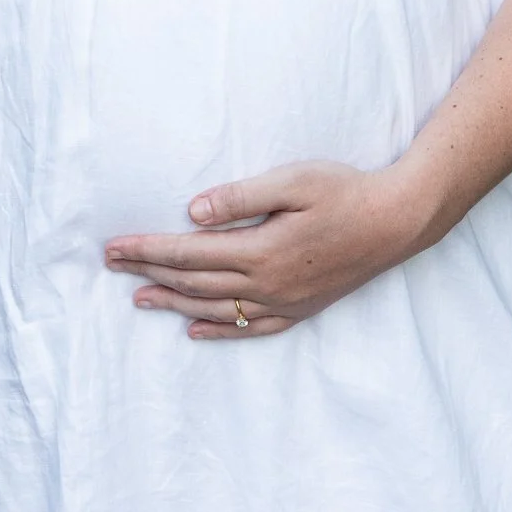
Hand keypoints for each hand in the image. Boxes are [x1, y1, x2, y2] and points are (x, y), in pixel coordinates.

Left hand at [104, 161, 435, 338]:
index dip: (147, 250)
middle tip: (113, 265)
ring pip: (215, 309)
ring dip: (173, 303)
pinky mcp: (300, 309)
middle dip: (149, 273)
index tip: (115, 247)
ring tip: (140, 298)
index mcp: (260, 250)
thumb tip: (193, 213)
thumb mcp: (293, 180)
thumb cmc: (346, 191)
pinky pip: (250, 329)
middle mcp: (267, 284)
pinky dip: (218, 330)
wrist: (397, 222)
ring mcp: (284, 302)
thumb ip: (241, 196)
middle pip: (193, 282)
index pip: (187, 252)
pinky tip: (195, 330)